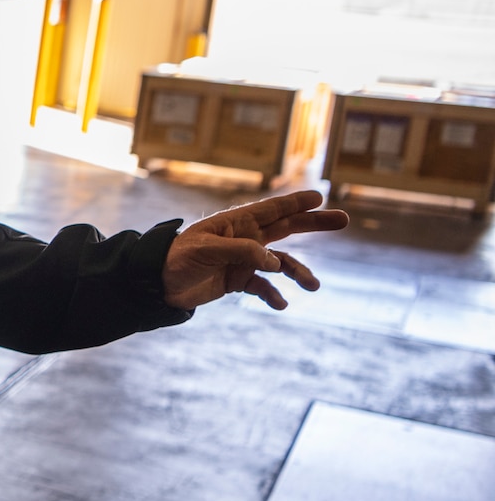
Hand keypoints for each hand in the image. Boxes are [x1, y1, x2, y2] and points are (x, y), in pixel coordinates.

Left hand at [161, 189, 349, 310]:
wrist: (157, 285)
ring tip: (312, 285)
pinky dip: (273, 295)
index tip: (320, 196)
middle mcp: (244, 239)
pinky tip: (280, 304)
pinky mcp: (237, 280)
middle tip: (343, 219)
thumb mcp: (206, 250)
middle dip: (314, 224)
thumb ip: (241, 251)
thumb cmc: (176, 259)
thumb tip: (273, 261)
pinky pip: (263, 286)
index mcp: (235, 223)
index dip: (296, 202)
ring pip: (280, 263)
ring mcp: (243, 260)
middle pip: (286, 228)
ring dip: (297, 272)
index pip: (272, 209)